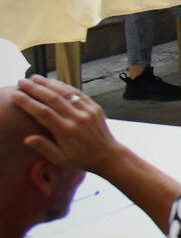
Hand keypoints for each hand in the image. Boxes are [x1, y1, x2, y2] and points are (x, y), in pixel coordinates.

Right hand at [15, 76, 131, 175]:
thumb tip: (27, 138)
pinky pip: (78, 93)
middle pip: (53, 99)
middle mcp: (77, 119)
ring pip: (66, 93)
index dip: (28, 102)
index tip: (15, 95)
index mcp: (66, 131)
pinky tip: (54, 82)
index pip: (43, 112)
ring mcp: (88, 111)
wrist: (108, 155)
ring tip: (35, 78)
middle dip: (35, 88)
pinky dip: (65, 86)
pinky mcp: (95, 107)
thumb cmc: (80, 159)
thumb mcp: (60, 159)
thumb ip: (44, 148)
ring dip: (49, 83)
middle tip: (21, 82)